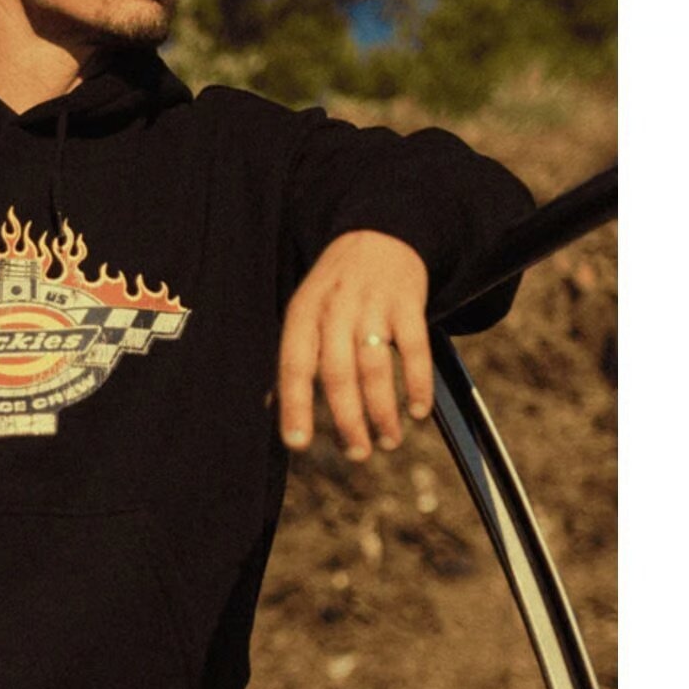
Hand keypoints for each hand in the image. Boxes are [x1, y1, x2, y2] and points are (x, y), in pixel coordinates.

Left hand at [276, 230, 433, 458]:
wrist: (378, 234)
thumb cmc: (335, 287)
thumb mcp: (305, 313)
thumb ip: (292, 358)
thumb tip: (269, 408)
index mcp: (303, 315)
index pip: (294, 365)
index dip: (294, 405)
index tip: (297, 443)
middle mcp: (334, 309)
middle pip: (337, 372)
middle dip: (347, 420)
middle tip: (357, 453)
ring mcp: (373, 304)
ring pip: (375, 365)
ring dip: (383, 410)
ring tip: (389, 441)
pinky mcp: (408, 303)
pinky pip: (415, 348)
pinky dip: (418, 383)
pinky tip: (418, 410)